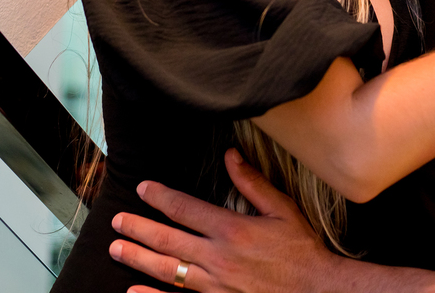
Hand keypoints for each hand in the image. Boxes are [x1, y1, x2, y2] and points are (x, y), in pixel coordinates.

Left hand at [110, 150, 336, 292]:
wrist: (318, 291)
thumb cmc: (302, 251)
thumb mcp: (283, 209)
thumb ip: (253, 183)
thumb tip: (231, 155)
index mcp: (232, 229)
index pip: (186, 208)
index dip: (161, 196)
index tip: (142, 188)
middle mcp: (218, 257)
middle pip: (168, 240)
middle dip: (138, 229)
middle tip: (116, 221)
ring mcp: (215, 285)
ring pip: (168, 270)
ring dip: (138, 259)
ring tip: (116, 249)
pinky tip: (133, 292)